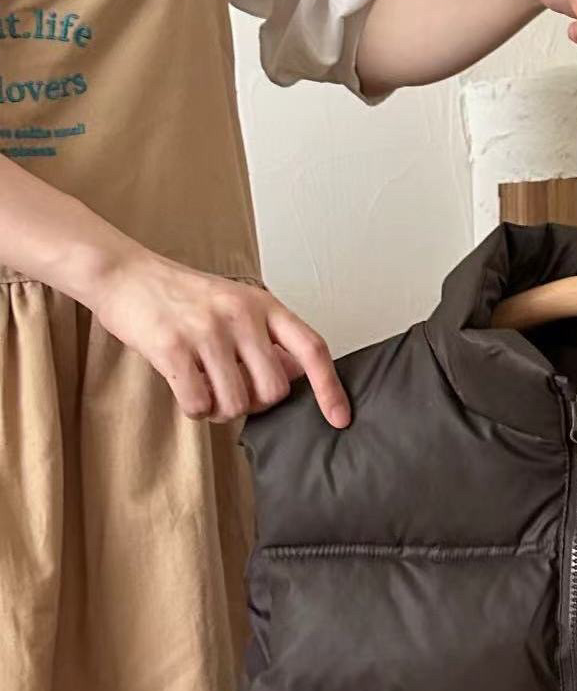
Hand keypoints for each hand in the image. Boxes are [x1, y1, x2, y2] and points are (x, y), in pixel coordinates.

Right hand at [89, 249, 349, 427]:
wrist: (122, 272)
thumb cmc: (183, 296)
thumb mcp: (236, 305)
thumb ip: (268, 339)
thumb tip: (299, 376)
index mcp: (263, 305)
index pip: (312, 349)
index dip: (330, 388)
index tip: (341, 418)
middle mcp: (240, 314)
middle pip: (274, 390)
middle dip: (255, 402)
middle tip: (232, 389)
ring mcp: (206, 329)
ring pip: (236, 403)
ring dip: (221, 410)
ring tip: (206, 389)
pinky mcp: (172, 347)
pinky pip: (199, 403)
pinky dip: (195, 408)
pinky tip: (186, 390)